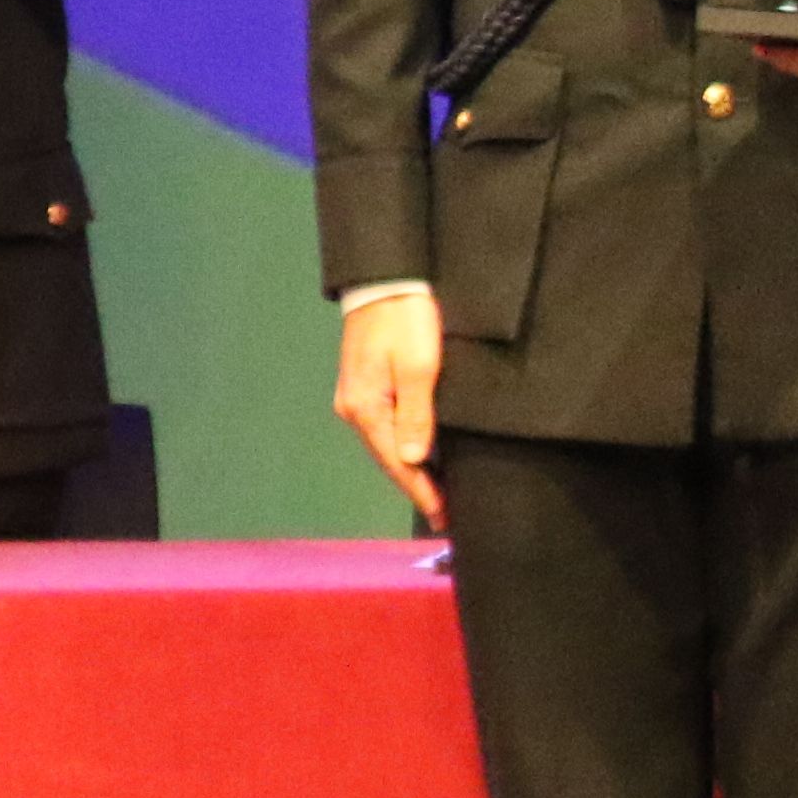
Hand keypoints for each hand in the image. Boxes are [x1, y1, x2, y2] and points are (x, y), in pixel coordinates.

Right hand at [334, 287, 443, 531]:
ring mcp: (355, 398)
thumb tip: (414, 461)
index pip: (398, 463)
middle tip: (444, 514)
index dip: (421, 492)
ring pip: (385, 445)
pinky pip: (383, 428)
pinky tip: (418, 456)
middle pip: (389, 459)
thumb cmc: (406, 320)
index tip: (442, 516)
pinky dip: (402, 447)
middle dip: (416, 487)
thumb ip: (416, 416)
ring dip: (410, 469)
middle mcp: (354, 409)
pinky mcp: (362, 387)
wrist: (384, 282)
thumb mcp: (419, 367)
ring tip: (435, 493)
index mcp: (366, 408)